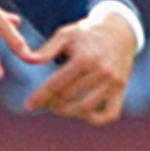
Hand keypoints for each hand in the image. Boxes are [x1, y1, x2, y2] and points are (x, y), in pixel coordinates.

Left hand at [22, 10, 137, 124]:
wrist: (118, 31)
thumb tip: (28, 60)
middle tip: (41, 102)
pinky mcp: (121, 90)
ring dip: (67, 111)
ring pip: (86, 108)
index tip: (28, 105)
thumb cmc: (85, 33)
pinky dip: (95, 119)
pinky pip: (110, 114)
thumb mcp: (64, 35)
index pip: (56, 84)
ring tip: (55, 106)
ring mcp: (113, 83)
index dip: (40, 96)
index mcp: (84, 58)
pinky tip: (80, 112)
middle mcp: (101, 72)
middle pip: (68, 97)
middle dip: (51, 102)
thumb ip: (46, 50)